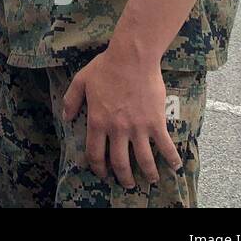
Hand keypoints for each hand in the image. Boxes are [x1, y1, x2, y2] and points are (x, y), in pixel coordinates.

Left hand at [62, 47, 181, 188]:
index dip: (98, 167)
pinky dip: (170, 158)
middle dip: (123, 177)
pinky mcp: (155, 122)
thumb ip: (71, 100)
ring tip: (150, 179)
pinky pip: (164, 146)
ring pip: (143, 160)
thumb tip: (66, 118)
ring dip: (147, 173)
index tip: (102, 173)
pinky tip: (174, 166)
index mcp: (97, 121)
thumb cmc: (106, 67)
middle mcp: (117, 129)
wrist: (132, 57)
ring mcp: (137, 127)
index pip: (95, 153)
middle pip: (119, 162)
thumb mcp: (81, 81)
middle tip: (127, 183)